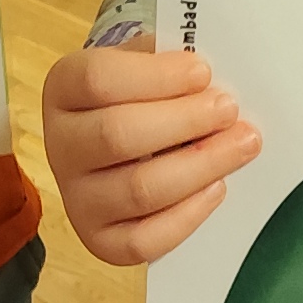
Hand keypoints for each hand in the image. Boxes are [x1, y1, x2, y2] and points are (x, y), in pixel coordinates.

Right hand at [44, 39, 262, 265]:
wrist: (120, 142)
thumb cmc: (140, 96)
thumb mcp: (144, 64)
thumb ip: (169, 62)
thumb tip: (210, 79)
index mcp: (64, 90)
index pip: (98, 80)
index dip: (155, 76)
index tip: (202, 72)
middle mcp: (61, 146)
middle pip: (117, 135)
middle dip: (184, 121)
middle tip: (228, 110)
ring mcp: (77, 199)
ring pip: (139, 189)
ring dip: (200, 165)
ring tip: (241, 145)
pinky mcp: (101, 240)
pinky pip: (144, 239)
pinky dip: (187, 215)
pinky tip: (217, 187)